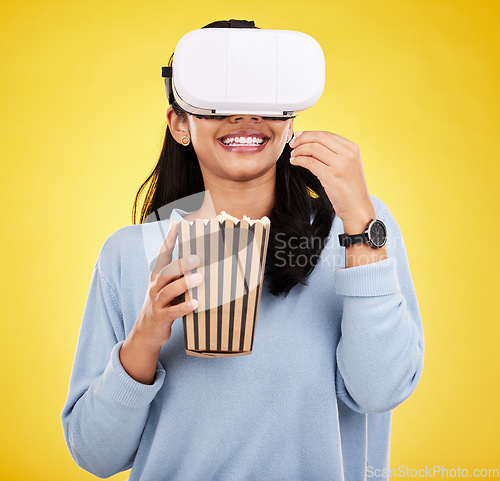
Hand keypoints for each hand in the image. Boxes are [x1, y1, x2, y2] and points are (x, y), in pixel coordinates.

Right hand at [136, 220, 202, 347]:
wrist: (146, 331)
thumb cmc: (163, 304)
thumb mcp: (167, 287)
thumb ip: (179, 276)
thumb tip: (202, 261)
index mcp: (157, 277)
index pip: (162, 255)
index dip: (169, 240)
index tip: (176, 225)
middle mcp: (155, 287)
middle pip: (166, 272)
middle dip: (181, 264)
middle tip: (197, 258)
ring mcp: (157, 302)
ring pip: (168, 290)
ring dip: (184, 283)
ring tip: (199, 278)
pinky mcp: (161, 317)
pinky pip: (172, 311)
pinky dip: (184, 307)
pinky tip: (195, 304)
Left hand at [289, 131, 375, 230]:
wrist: (358, 208)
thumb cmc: (350, 189)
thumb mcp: (347, 166)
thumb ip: (335, 154)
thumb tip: (311, 143)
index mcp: (352, 148)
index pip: (327, 134)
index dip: (309, 134)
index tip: (299, 136)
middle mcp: (348, 154)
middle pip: (319, 138)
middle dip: (302, 139)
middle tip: (292, 144)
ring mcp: (340, 164)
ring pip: (313, 148)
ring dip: (299, 150)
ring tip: (293, 155)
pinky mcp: (331, 176)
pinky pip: (310, 162)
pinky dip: (299, 160)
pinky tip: (295, 162)